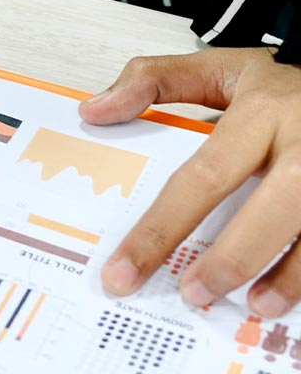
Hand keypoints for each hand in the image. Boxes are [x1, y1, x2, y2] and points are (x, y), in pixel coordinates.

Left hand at [84, 48, 300, 315]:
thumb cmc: (284, 82)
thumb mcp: (220, 66)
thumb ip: (154, 80)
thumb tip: (93, 111)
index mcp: (260, 114)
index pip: (202, 178)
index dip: (160, 229)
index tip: (124, 271)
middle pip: (270, 211)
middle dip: (230, 261)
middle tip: (192, 294)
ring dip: (289, 277)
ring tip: (256, 306)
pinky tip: (295, 294)